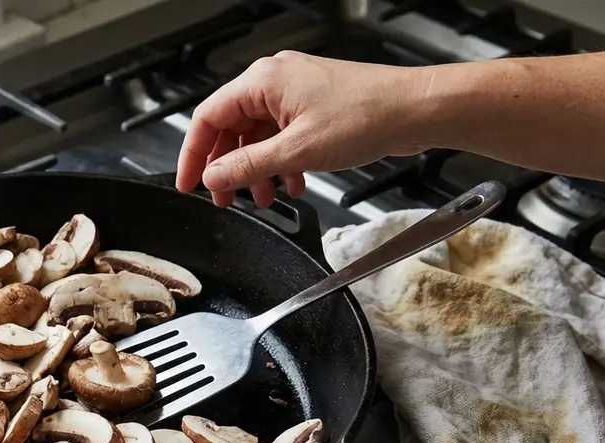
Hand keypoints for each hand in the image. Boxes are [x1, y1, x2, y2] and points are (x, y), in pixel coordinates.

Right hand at [177, 51, 431, 207]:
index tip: (189, 183)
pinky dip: (280, 162)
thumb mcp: (297, 151)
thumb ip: (248, 166)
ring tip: (263, 198)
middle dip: (228, 167)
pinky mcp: (314, 106)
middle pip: (231, 128)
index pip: (207, 118)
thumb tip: (213, 176)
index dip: (193, 155)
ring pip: (257, 135)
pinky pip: (282, 136)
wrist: (416, 110)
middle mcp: (275, 81)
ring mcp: (295, 93)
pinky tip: (292, 184)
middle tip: (225, 199)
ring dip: (257, 170)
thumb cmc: (367, 116)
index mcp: (263, 82)